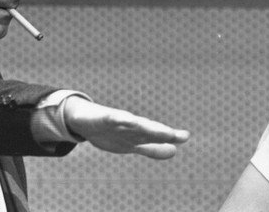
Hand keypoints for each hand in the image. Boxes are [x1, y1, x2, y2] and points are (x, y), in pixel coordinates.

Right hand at [63, 97, 189, 159]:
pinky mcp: (102, 117)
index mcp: (138, 133)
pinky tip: (123, 118)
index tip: (185, 136)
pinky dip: (117, 119)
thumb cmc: (111, 131)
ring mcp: (116, 121)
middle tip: (173, 135)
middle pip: (147, 129)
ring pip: (131, 124)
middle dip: (159, 132)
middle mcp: (130, 126)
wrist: (83, 119)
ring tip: (154, 128)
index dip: (170, 136)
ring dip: (143, 126)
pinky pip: (110, 118)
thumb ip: (153, 148)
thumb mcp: (134, 143)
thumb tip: (175, 151)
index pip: (156, 135)